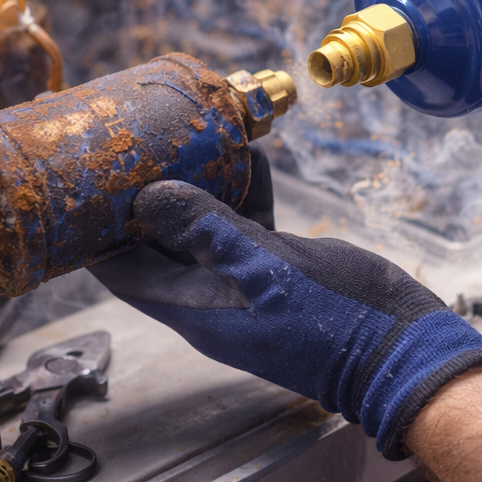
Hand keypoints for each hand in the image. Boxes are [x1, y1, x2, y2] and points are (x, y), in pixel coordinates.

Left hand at [88, 146, 481, 459]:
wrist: (397, 347)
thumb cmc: (332, 320)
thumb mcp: (266, 267)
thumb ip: (207, 230)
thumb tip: (147, 196)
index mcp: (192, 306)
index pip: (120, 268)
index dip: (95, 229)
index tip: (83, 182)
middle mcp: (208, 294)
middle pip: (156, 241)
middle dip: (144, 194)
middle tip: (134, 143)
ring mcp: (244, 280)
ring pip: (203, 226)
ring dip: (198, 183)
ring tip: (192, 134)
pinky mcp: (278, 266)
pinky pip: (248, 223)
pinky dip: (246, 190)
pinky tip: (252, 153)